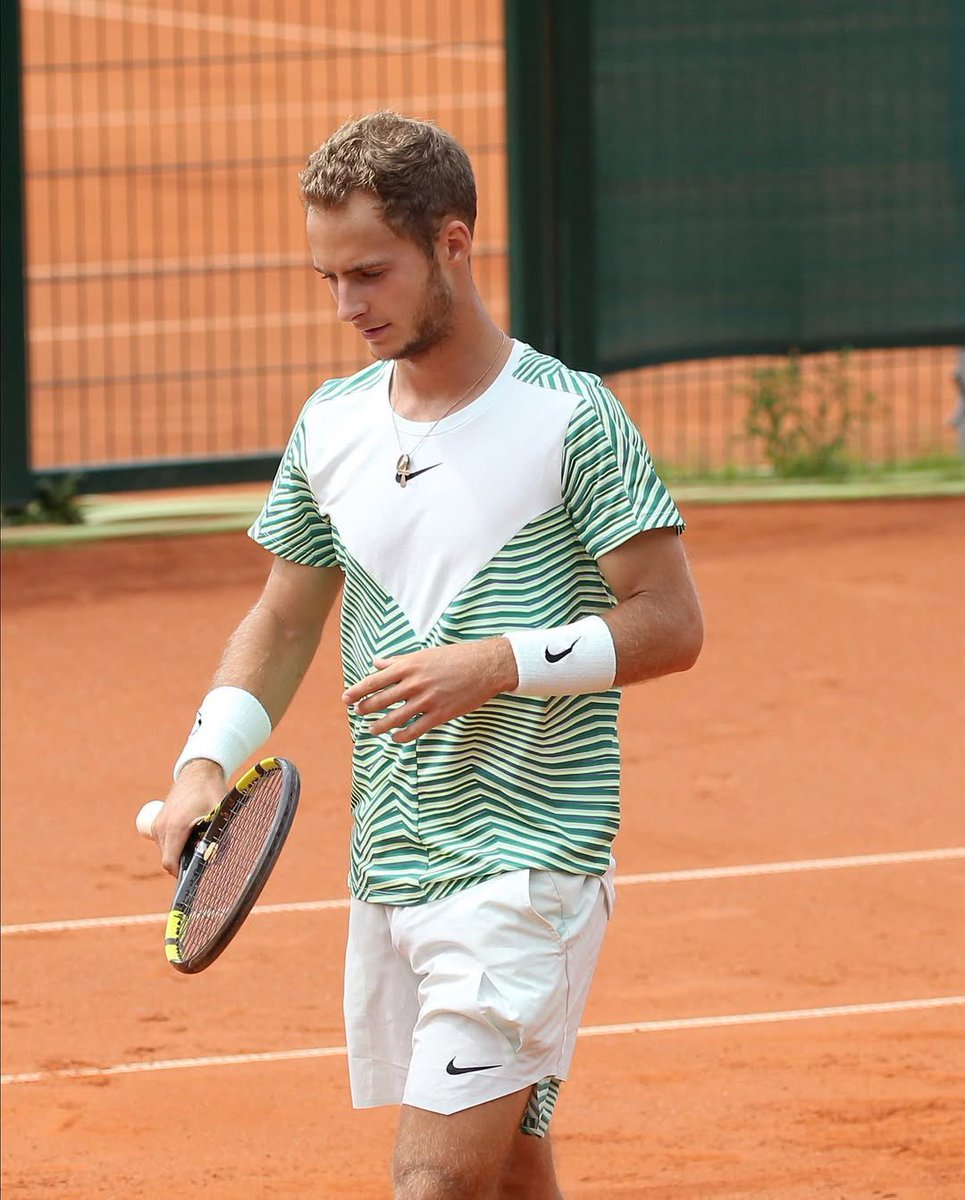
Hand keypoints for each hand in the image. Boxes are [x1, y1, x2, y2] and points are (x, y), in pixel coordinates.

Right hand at [153, 759, 225, 876]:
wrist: (197, 771)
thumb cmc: (211, 791)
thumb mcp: (220, 812)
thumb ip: (222, 833)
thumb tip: (223, 856)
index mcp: (175, 827)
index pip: (170, 862)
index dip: (181, 874)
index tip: (195, 876)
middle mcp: (161, 827)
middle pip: (168, 859)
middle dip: (183, 864)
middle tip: (203, 857)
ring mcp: (157, 824)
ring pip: (166, 851)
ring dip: (179, 853)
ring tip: (198, 842)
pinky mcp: (157, 821)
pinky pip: (164, 842)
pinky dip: (174, 845)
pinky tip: (191, 836)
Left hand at [342, 638, 517, 742]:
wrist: (485, 666)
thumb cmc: (455, 657)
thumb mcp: (424, 654)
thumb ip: (399, 660)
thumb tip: (377, 663)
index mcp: (408, 666)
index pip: (374, 681)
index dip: (357, 691)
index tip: (346, 699)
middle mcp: (414, 683)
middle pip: (380, 701)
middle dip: (365, 709)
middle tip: (358, 713)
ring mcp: (426, 700)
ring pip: (393, 719)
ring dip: (379, 726)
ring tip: (372, 729)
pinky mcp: (439, 715)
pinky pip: (414, 730)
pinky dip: (401, 736)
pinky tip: (395, 737)